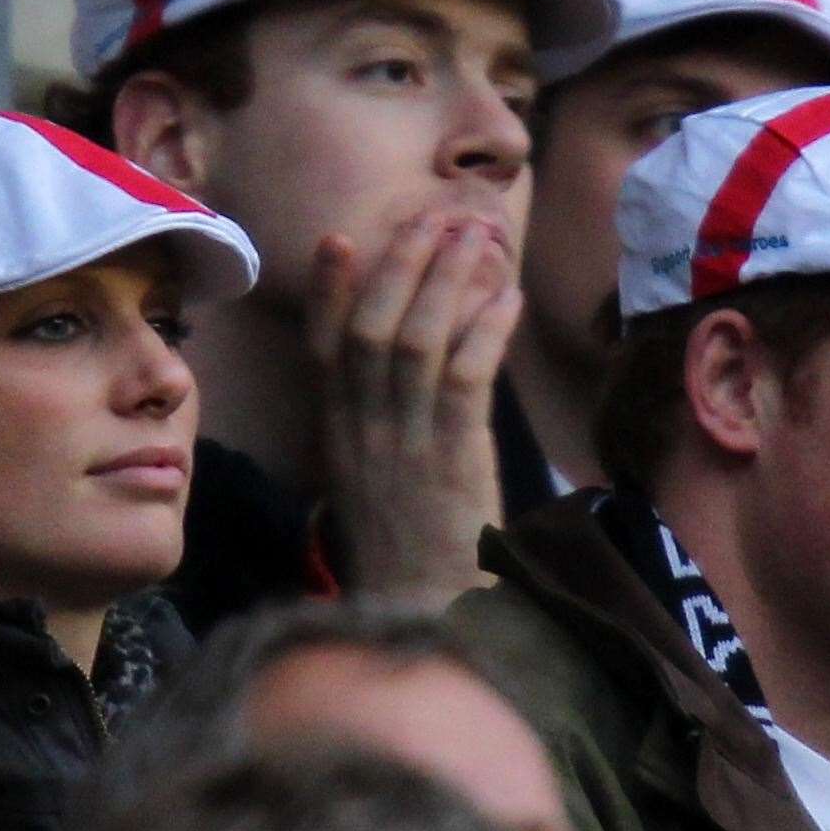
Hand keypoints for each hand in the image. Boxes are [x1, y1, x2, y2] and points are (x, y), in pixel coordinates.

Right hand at [306, 213, 522, 608]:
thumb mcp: (370, 479)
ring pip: (417, 341)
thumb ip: (376, 423)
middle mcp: (363, 431)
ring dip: (447, 281)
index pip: (322, 348)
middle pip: (372, 327)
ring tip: (475, 237)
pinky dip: (485, 330)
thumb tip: (407, 361)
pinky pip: (466, 377)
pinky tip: (507, 298)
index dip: (326, 290)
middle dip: (403, 264)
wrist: (422, 613)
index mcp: (338, 434)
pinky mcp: (452, 459)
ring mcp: (406, 443)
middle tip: (436, 217)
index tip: (338, 238)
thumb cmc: (405, 547)